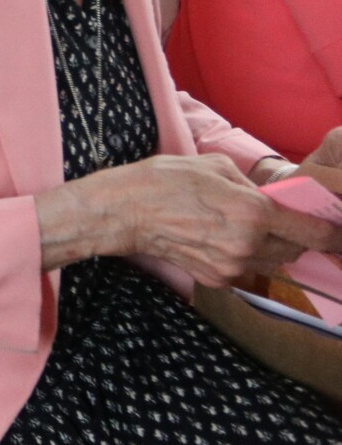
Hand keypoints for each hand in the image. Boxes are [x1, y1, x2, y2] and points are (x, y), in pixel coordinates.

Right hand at [79, 155, 341, 284]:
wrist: (124, 212)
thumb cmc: (165, 181)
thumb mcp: (215, 166)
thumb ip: (252, 186)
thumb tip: (272, 199)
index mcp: (253, 212)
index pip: (313, 232)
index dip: (332, 233)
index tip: (337, 231)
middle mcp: (248, 245)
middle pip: (294, 250)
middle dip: (292, 236)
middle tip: (275, 220)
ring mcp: (232, 267)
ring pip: (272, 261)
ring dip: (268, 247)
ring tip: (238, 228)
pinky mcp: (216, 279)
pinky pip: (246, 269)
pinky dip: (242, 257)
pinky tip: (217, 240)